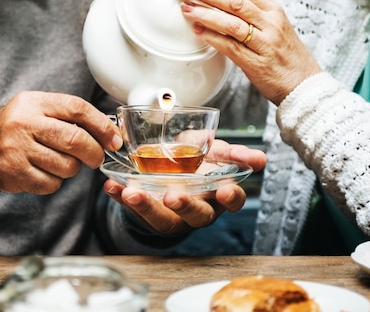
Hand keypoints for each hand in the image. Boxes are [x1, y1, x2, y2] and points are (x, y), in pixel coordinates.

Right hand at [0, 91, 121, 193]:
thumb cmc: (17, 130)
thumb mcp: (37, 110)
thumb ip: (68, 115)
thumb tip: (110, 131)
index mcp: (34, 102)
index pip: (77, 108)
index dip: (102, 125)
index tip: (114, 139)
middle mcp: (25, 123)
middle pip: (75, 139)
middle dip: (94, 152)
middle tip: (97, 158)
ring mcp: (18, 149)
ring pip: (67, 165)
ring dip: (72, 168)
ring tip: (60, 162)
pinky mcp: (14, 173)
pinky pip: (52, 184)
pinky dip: (55, 182)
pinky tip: (44, 172)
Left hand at [103, 139, 265, 235]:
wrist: (170, 167)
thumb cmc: (197, 162)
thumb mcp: (215, 151)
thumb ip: (232, 153)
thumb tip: (257, 157)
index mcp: (218, 194)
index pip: (232, 201)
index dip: (230, 197)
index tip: (225, 189)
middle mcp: (198, 208)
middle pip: (196, 215)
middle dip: (185, 206)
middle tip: (172, 196)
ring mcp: (172, 214)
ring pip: (163, 219)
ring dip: (146, 206)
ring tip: (131, 192)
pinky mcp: (148, 213)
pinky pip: (134, 210)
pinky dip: (121, 198)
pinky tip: (112, 186)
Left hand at [179, 0, 322, 105]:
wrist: (304, 84)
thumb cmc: (285, 55)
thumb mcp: (273, 26)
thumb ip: (251, 14)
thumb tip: (219, 1)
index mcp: (273, 10)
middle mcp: (270, 23)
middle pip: (234, 2)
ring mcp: (265, 43)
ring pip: (231, 23)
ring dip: (206, 14)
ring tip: (186, 8)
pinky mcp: (257, 63)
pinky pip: (231, 47)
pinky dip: (212, 38)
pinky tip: (198, 31)